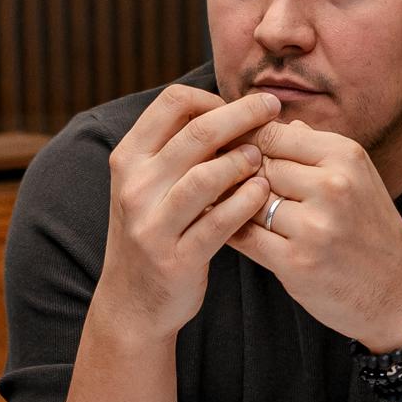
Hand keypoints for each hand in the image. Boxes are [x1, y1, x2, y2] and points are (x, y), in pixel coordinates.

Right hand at [92, 84, 280, 344]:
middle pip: (197, 132)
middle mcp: (135, 187)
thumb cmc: (153, 232)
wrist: (131, 304)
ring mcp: (152, 225)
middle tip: (273, 109)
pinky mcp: (175, 259)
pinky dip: (246, 202)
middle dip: (243, 115)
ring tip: (263, 158)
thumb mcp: (148, 185)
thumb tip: (230, 107)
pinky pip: (219, 222)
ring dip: (244, 160)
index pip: (172, 102)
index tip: (238, 107)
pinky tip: (262, 193)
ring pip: (207, 176)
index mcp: (128, 159)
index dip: (212, 97)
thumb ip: (176, 149)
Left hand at [233, 119, 401, 350]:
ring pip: (247, 201)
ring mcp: (314, 226)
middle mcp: (332, 186)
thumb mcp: (355, 177)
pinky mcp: (296, 263)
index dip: (242, 142)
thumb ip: (312, 150)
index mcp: (345, 156)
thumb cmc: (369, 231)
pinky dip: (230, 231)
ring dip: (233, 205)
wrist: (397, 292)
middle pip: (257, 166)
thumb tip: (271, 123)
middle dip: (236, 175)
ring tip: (222, 205)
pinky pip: (245, 237)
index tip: (226, 150)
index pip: (273, 134)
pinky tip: (224, 229)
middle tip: (216, 181)